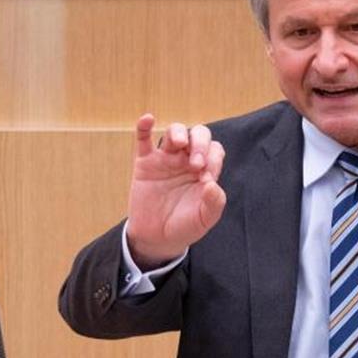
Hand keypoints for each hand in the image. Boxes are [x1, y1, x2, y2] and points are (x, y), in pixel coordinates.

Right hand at [126, 114, 226, 267]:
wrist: (157, 238)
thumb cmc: (185, 227)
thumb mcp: (204, 219)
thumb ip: (214, 203)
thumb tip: (212, 184)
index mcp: (205, 171)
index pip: (214, 150)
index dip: (213, 157)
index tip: (205, 178)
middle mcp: (187, 160)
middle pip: (198, 134)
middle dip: (199, 143)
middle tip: (195, 164)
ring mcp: (166, 159)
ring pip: (175, 132)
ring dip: (179, 133)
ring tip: (179, 143)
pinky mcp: (145, 163)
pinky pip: (143, 139)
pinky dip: (144, 127)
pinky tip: (148, 119)